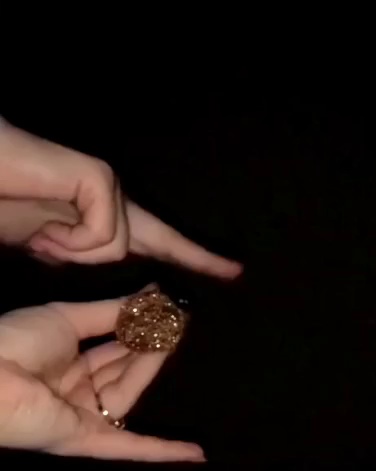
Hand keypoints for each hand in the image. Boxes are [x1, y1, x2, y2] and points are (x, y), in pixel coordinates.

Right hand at [0, 120, 240, 276]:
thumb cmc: (7, 204)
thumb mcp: (50, 246)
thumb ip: (79, 253)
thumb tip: (107, 258)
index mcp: (101, 218)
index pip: (154, 241)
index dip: (190, 256)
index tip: (230, 270)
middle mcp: (113, 199)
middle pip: (164, 235)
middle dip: (198, 256)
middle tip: (236, 272)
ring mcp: (108, 184)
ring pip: (119, 246)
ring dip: (73, 253)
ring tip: (43, 236)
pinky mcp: (99, 176)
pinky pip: (104, 235)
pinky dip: (71, 242)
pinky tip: (48, 226)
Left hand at [0, 296, 204, 461]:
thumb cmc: (18, 341)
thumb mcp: (67, 318)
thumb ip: (111, 313)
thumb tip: (150, 296)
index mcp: (67, 360)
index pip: (112, 344)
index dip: (136, 326)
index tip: (163, 306)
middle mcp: (76, 388)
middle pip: (123, 367)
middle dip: (147, 343)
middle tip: (177, 320)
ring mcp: (82, 416)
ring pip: (127, 392)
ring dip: (150, 367)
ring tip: (176, 338)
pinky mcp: (85, 440)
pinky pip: (127, 447)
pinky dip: (161, 451)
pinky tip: (196, 453)